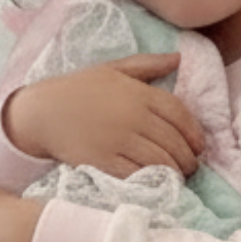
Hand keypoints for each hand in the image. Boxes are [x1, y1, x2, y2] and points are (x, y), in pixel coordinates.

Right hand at [3, 55, 204, 178]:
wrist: (41, 112)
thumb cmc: (77, 89)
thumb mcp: (112, 70)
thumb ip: (147, 65)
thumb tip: (178, 59)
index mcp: (138, 93)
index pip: (180, 115)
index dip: (195, 134)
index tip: (199, 147)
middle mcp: (132, 116)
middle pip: (174, 142)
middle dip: (188, 159)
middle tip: (190, 168)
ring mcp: (117, 140)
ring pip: (159, 161)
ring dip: (174, 172)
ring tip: (178, 177)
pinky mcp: (103, 161)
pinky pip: (137, 174)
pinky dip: (152, 180)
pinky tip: (156, 182)